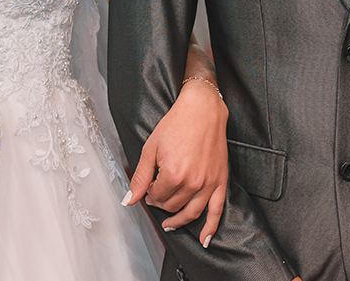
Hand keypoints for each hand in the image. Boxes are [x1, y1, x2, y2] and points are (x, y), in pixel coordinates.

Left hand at [124, 78, 228, 247]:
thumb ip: (141, 177)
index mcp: (173, 174)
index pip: (157, 196)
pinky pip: (217, 211)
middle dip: (161, 204)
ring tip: (170, 223)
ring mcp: (208, 184)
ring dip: (178, 220)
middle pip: (172, 206)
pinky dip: (210, 228)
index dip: (150, 194)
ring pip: (191, 213)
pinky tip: (204, 240)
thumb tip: (129, 200)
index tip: (149, 189)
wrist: (202, 110)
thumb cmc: (176, 124)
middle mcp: (192, 183)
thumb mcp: (151, 148)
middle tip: (156, 197)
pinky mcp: (220, 182)